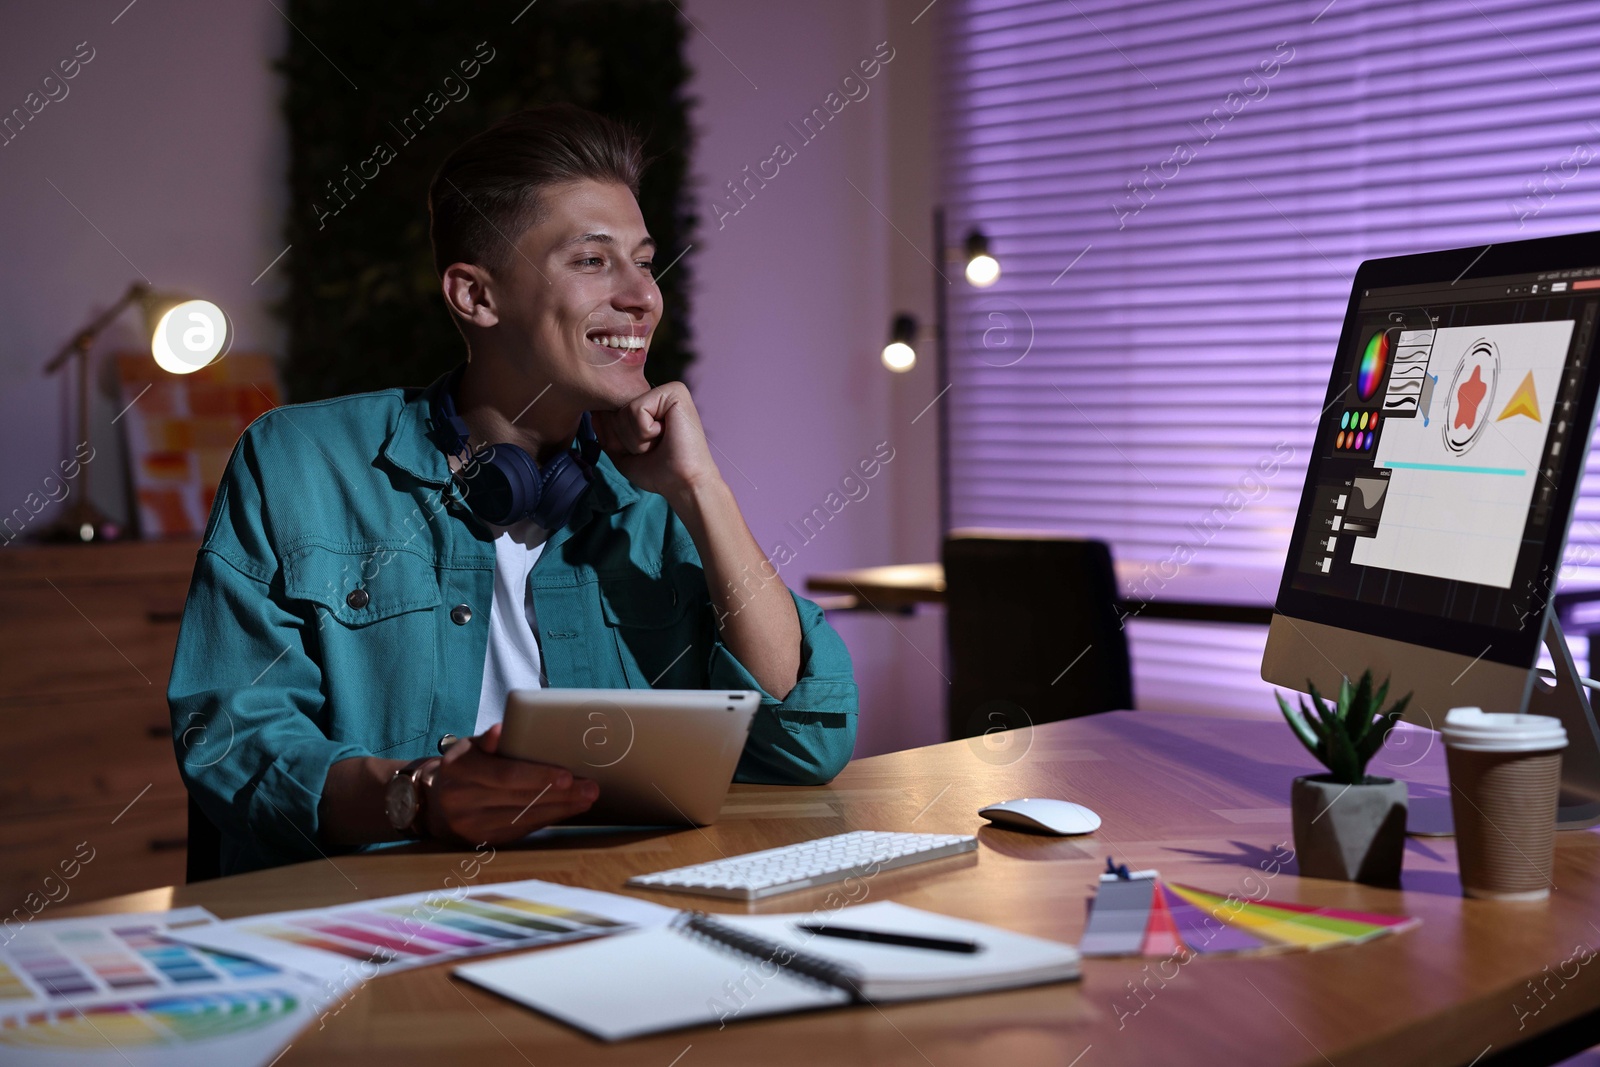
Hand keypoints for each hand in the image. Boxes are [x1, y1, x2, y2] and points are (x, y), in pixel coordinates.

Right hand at [422, 724, 597, 844]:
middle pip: (520, 799)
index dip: (538, 777)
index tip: (567, 776)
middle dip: (560, 795)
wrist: (435, 802)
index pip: (505, 775)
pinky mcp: (482, 841)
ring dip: (559, 809)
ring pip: (524, 818)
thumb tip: (502, 730)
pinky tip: (566, 811)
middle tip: (590, 788)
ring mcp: (470, 825)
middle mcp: (462, 800)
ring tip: (586, 799)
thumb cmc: (463, 767)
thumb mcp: (469, 748)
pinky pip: (520, 830)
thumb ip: (488, 740)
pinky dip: (546, 820)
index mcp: (460, 770)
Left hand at [591, 382, 722, 504]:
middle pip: (617, 411)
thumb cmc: (658, 472)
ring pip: (625, 411)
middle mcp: (659, 395)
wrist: (683, 484)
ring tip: (660, 443)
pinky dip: (645, 432)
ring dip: (637, 438)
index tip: (645, 452)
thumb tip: (595, 412)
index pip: (614, 414)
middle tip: (654, 448)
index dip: (619, 439)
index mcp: (650, 407)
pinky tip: (666, 435)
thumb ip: (607, 433)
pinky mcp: (674, 392)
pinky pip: (636, 410)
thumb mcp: (622, 453)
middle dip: (627, 439)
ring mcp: (668, 391)